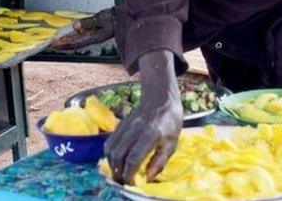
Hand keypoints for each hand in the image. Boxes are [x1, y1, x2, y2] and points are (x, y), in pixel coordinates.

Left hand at [48, 8, 114, 50]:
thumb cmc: (114, 19)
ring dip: (65, 41)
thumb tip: (75, 25)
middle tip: (50, 44)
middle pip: (73, 44)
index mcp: (92, 38)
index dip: (63, 44)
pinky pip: (79, 36)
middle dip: (61, 44)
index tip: (53, 44)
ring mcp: (91, 36)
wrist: (123, 19)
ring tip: (56, 41)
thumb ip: (88, 22)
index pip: (74, 43)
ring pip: (75, 40)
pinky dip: (71, 36)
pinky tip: (67, 35)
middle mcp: (90, 39)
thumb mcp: (100, 19)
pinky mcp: (92, 32)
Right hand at [104, 50, 182, 184]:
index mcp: (151, 134)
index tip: (131, 182)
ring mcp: (125, 125)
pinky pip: (109, 141)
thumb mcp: (172, 143)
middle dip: (118, 171)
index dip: (130, 173)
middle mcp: (135, 129)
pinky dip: (110, 154)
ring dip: (112, 164)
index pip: (134, 158)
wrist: (160, 99)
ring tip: (119, 172)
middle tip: (123, 180)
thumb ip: (159, 161)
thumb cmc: (170, 122)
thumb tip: (148, 177)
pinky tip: (116, 160)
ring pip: (110, 148)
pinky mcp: (120, 124)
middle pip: (118, 154)